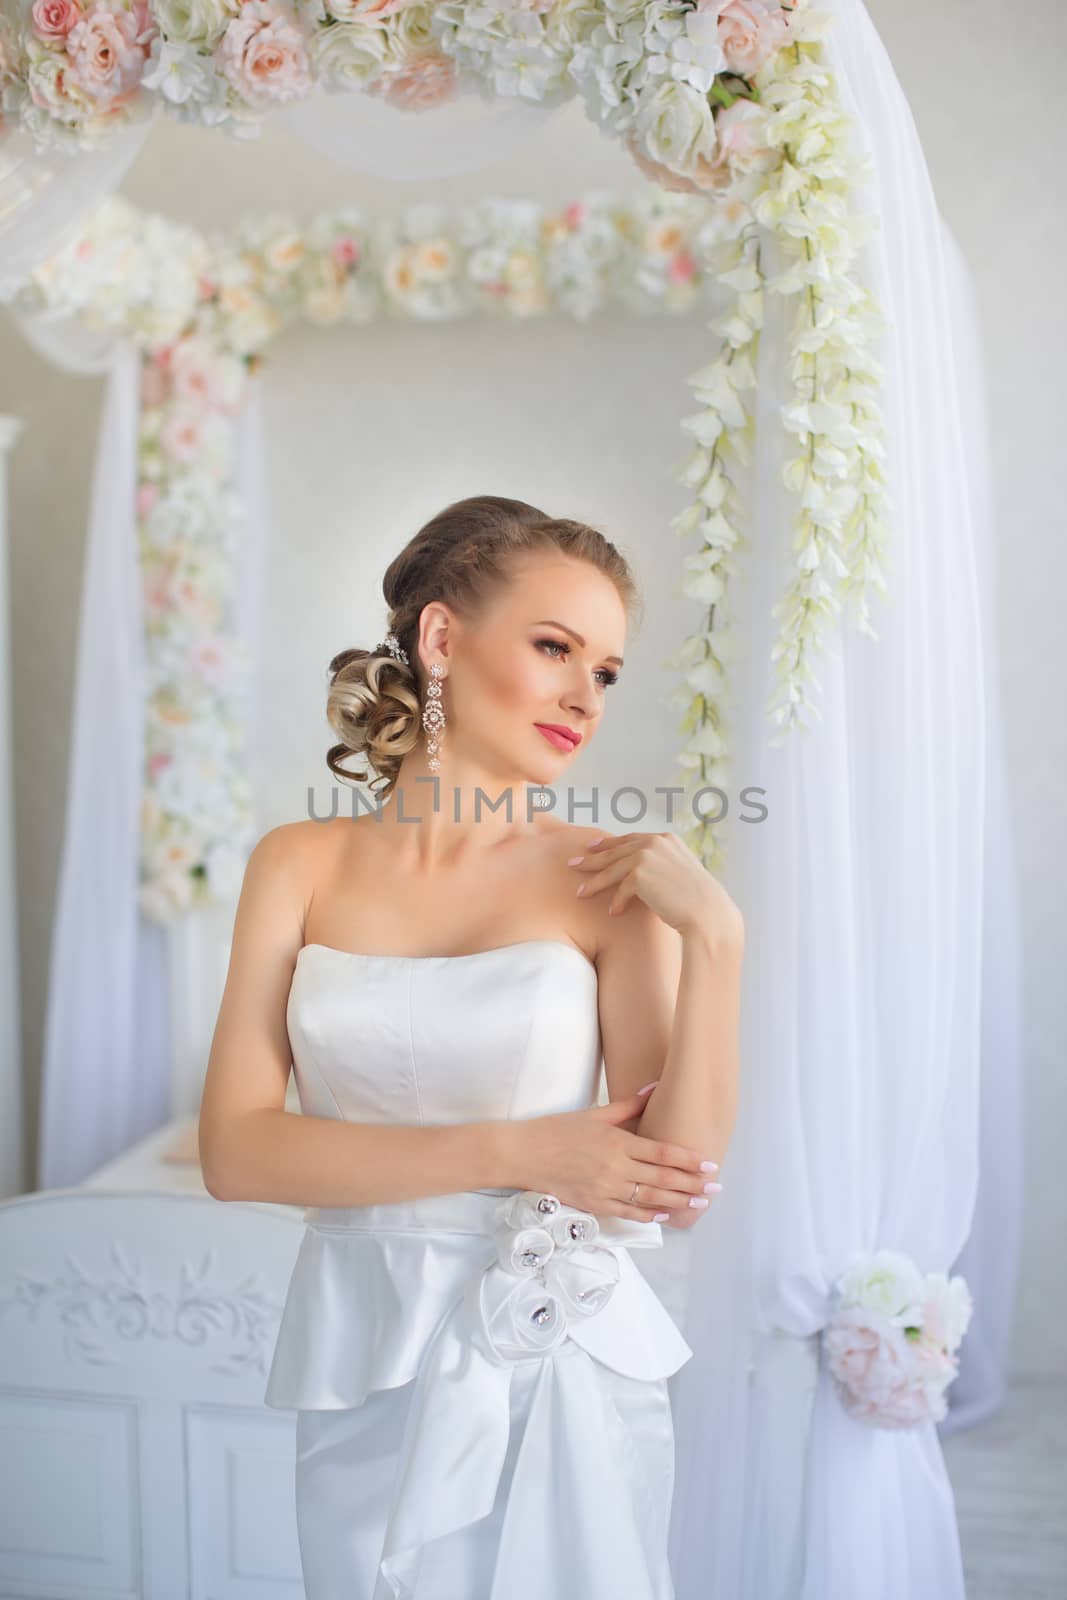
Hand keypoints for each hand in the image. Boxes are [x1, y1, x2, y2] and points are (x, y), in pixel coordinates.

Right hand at [507, 1086, 720, 1222]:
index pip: (662, 1152)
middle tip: (715, 1188)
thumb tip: (654, 1089)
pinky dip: (649, 1215)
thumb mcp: (594, 1114)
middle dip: (692, 1184)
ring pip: (649, 1198)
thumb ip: (628, 1106)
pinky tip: (666, 1214)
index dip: (688, 1159)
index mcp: (616, 1141)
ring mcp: (604, 1188)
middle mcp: (614, 1166)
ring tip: (699, 1203)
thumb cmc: (556, 1130)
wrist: (522, 1154)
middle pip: (662, 1178)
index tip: (708, 1163)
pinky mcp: (593, 1204)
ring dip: (678, 1201)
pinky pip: (627, 1213)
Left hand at [569, 830, 742, 945]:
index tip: (592, 847)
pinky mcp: (640, 873)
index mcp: (666, 838)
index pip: (630, 839)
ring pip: (612, 869)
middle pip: (616, 851)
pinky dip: (617, 901)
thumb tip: (638, 874)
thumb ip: (660, 866)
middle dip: (592, 858)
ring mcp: (648, 855)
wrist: (708, 912)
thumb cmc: (697, 900)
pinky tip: (614, 912)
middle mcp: (656, 842)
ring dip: (595, 882)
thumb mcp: (679, 874)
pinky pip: (621, 888)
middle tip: (573, 864)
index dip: (609, 843)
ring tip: (580, 893)